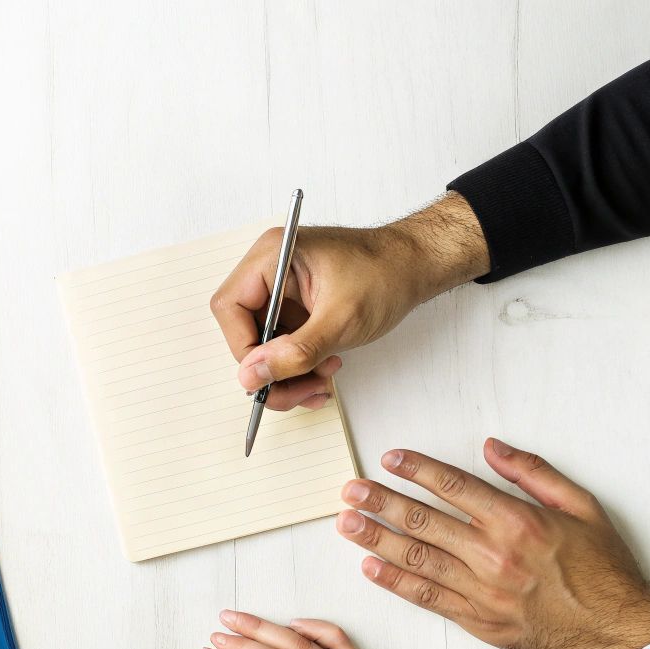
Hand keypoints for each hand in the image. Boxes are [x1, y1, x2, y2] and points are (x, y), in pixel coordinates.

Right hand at [210, 192, 488, 410]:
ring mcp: (283, 291)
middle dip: (272, 368)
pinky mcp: (297, 308)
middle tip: (300, 390)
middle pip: (244, 331)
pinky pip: (284, 345)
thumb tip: (250, 376)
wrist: (418, 266)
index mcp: (272, 256)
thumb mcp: (340, 320)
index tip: (266, 377)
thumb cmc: (386, 274)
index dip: (243, 348)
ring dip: (288, 374)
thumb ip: (293, 352)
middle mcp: (271, 270)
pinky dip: (300, 367)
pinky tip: (324, 373)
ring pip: (264, 345)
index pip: (230, 307)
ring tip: (321, 381)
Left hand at [336, 438, 649, 648]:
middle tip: (350, 490)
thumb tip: (492, 447)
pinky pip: (428, 600)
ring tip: (347, 524)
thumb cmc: (605, 571)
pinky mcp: (479, 623)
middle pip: (424, 523)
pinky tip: (371, 569)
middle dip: (381, 503)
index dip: (416, 470)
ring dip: (377, 540)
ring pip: (417, 561)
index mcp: (518, 522)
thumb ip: (534, 474)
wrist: (619, 632)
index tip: (390, 460)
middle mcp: (494, 556)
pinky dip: (396, 583)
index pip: (453, 487)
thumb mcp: (583, 507)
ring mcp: (483, 593)